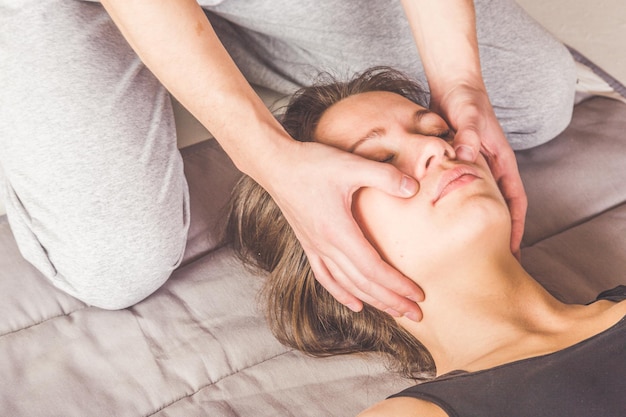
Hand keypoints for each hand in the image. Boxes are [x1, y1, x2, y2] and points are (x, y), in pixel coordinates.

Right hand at [264, 140, 423, 320]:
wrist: (274, 165)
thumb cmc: (311, 164)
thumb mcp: (350, 165)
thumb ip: (385, 176)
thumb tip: (415, 188)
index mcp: (338, 232)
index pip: (373, 268)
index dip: (397, 285)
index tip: (418, 294)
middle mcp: (325, 246)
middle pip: (363, 284)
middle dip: (391, 301)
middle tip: (416, 314)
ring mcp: (315, 247)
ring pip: (346, 285)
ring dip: (372, 301)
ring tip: (394, 312)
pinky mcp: (308, 244)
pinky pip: (325, 277)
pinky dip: (341, 294)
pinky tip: (355, 304)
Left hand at [435, 84, 526, 257]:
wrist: (452, 85)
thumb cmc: (464, 99)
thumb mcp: (467, 115)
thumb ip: (468, 133)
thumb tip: (466, 155)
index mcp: (501, 161)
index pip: (515, 200)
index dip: (515, 226)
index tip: (512, 250)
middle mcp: (491, 168)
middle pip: (499, 207)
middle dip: (499, 234)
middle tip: (492, 261)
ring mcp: (475, 168)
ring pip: (480, 203)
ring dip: (479, 224)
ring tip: (470, 250)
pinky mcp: (458, 165)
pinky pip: (460, 193)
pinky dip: (458, 210)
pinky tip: (446, 225)